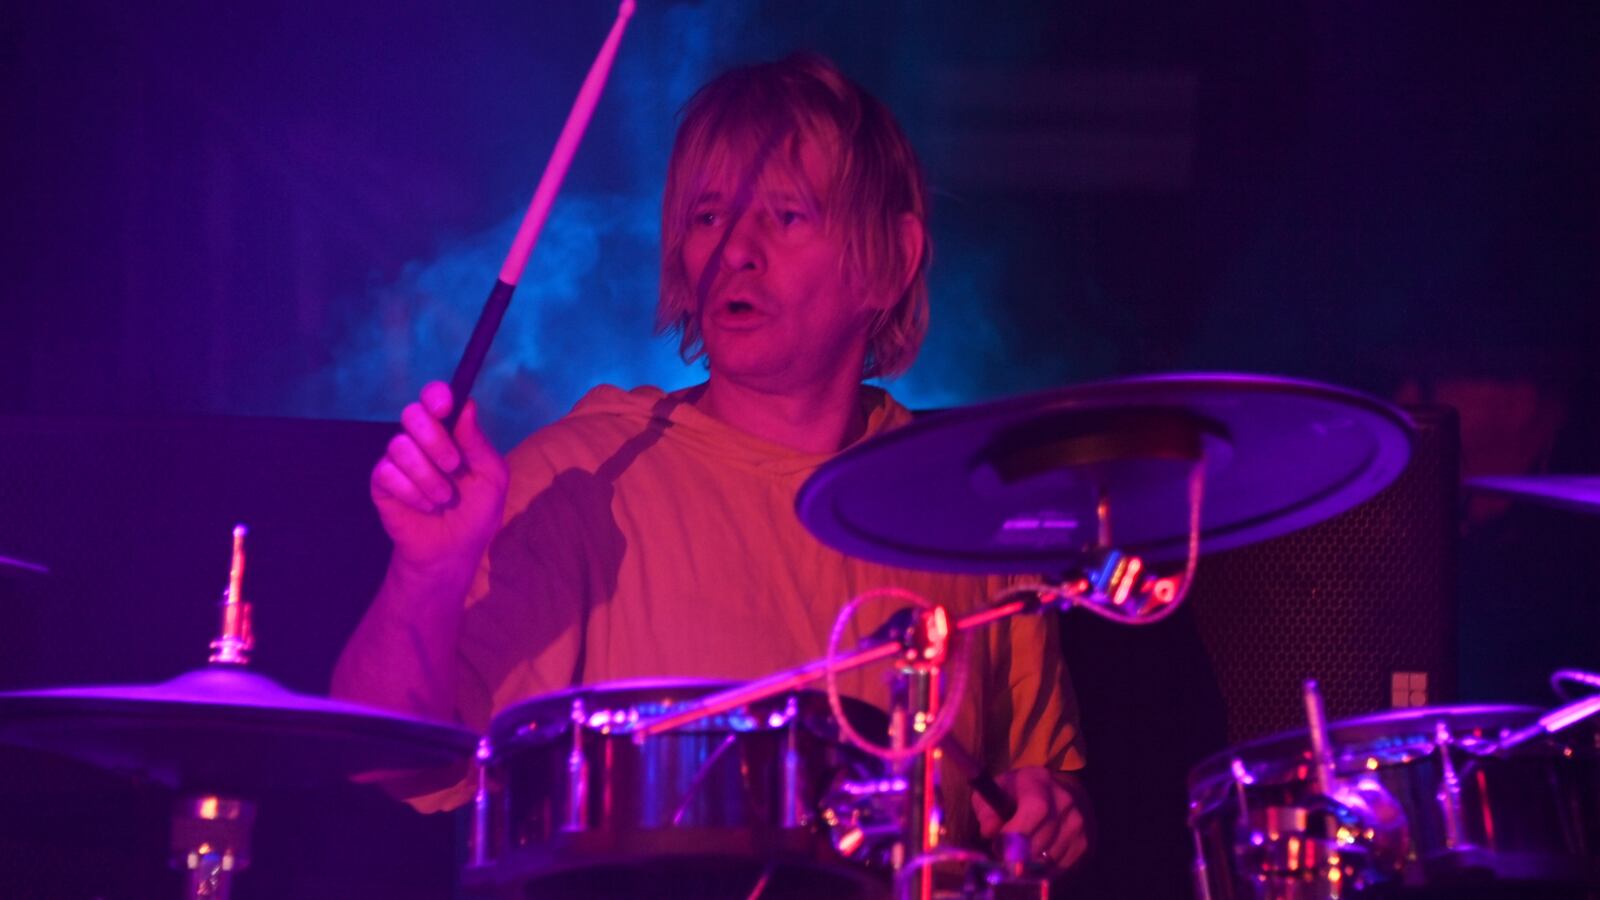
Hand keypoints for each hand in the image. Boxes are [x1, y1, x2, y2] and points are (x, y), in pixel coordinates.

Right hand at [370, 382, 508, 575]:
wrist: (453, 551)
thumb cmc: (476, 513)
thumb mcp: (492, 479)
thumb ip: (479, 444)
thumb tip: (466, 406)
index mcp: (449, 432)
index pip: (435, 398)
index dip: (436, 396)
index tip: (444, 408)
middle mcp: (420, 440)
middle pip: (413, 414)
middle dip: (435, 440)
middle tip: (453, 466)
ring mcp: (398, 459)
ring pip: (400, 446)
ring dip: (428, 477)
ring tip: (442, 498)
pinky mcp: (381, 482)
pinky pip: (387, 473)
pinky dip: (412, 494)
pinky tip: (424, 506)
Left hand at [971, 766, 1089, 872]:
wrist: (1059, 792)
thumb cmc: (1019, 793)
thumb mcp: (997, 792)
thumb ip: (987, 810)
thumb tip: (990, 832)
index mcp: (1040, 783)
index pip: (1036, 811)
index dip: (1015, 834)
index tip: (998, 847)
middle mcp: (1065, 801)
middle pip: (1040, 842)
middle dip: (1016, 855)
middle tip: (1003, 856)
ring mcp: (1079, 823)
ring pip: (1048, 860)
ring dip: (1029, 865)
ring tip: (1019, 854)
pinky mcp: (1085, 843)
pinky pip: (1059, 869)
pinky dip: (1043, 870)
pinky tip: (1035, 857)